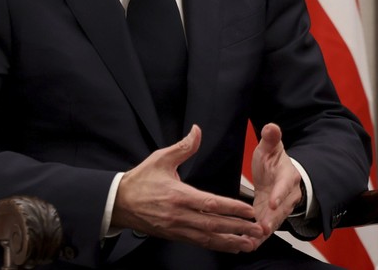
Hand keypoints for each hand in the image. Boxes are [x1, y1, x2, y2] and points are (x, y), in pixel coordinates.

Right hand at [112, 125, 264, 252]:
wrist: (119, 203)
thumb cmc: (140, 180)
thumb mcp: (160, 159)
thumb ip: (183, 147)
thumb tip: (197, 131)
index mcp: (178, 195)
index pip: (210, 203)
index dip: (231, 208)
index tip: (248, 211)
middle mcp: (180, 214)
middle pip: (213, 224)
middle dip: (238, 228)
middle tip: (258, 230)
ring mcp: (177, 228)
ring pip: (208, 237)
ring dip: (230, 241)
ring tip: (249, 243)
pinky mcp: (174, 235)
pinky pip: (199, 242)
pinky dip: (216, 245)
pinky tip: (229, 246)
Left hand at [251, 123, 301, 237]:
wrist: (279, 174)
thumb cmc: (274, 160)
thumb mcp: (271, 147)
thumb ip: (271, 138)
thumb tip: (271, 126)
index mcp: (288, 176)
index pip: (285, 186)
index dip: (279, 195)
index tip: (273, 202)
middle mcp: (288, 195)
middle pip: (281, 209)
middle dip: (271, 220)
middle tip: (261, 228)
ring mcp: (280, 208)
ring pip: (274, 221)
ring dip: (264, 231)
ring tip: (253, 241)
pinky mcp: (271, 216)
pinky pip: (266, 227)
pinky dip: (258, 236)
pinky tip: (248, 244)